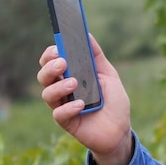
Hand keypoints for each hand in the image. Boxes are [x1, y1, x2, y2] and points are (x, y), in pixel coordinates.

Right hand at [37, 34, 132, 164]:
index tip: (58, 48)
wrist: (121, 130)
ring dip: (58, 86)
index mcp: (70, 76)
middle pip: (44, 76)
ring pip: (47, 93)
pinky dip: (68, 107)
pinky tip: (81, 105)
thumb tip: (87, 35)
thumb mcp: (109, 76)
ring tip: (74, 83)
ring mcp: (63, 106)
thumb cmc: (114, 102)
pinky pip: (58, 114)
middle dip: (50, 67)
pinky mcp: (66, 122)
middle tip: (62, 63)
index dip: (50, 54)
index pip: (51, 62)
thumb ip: (97, 58)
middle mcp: (62, 90)